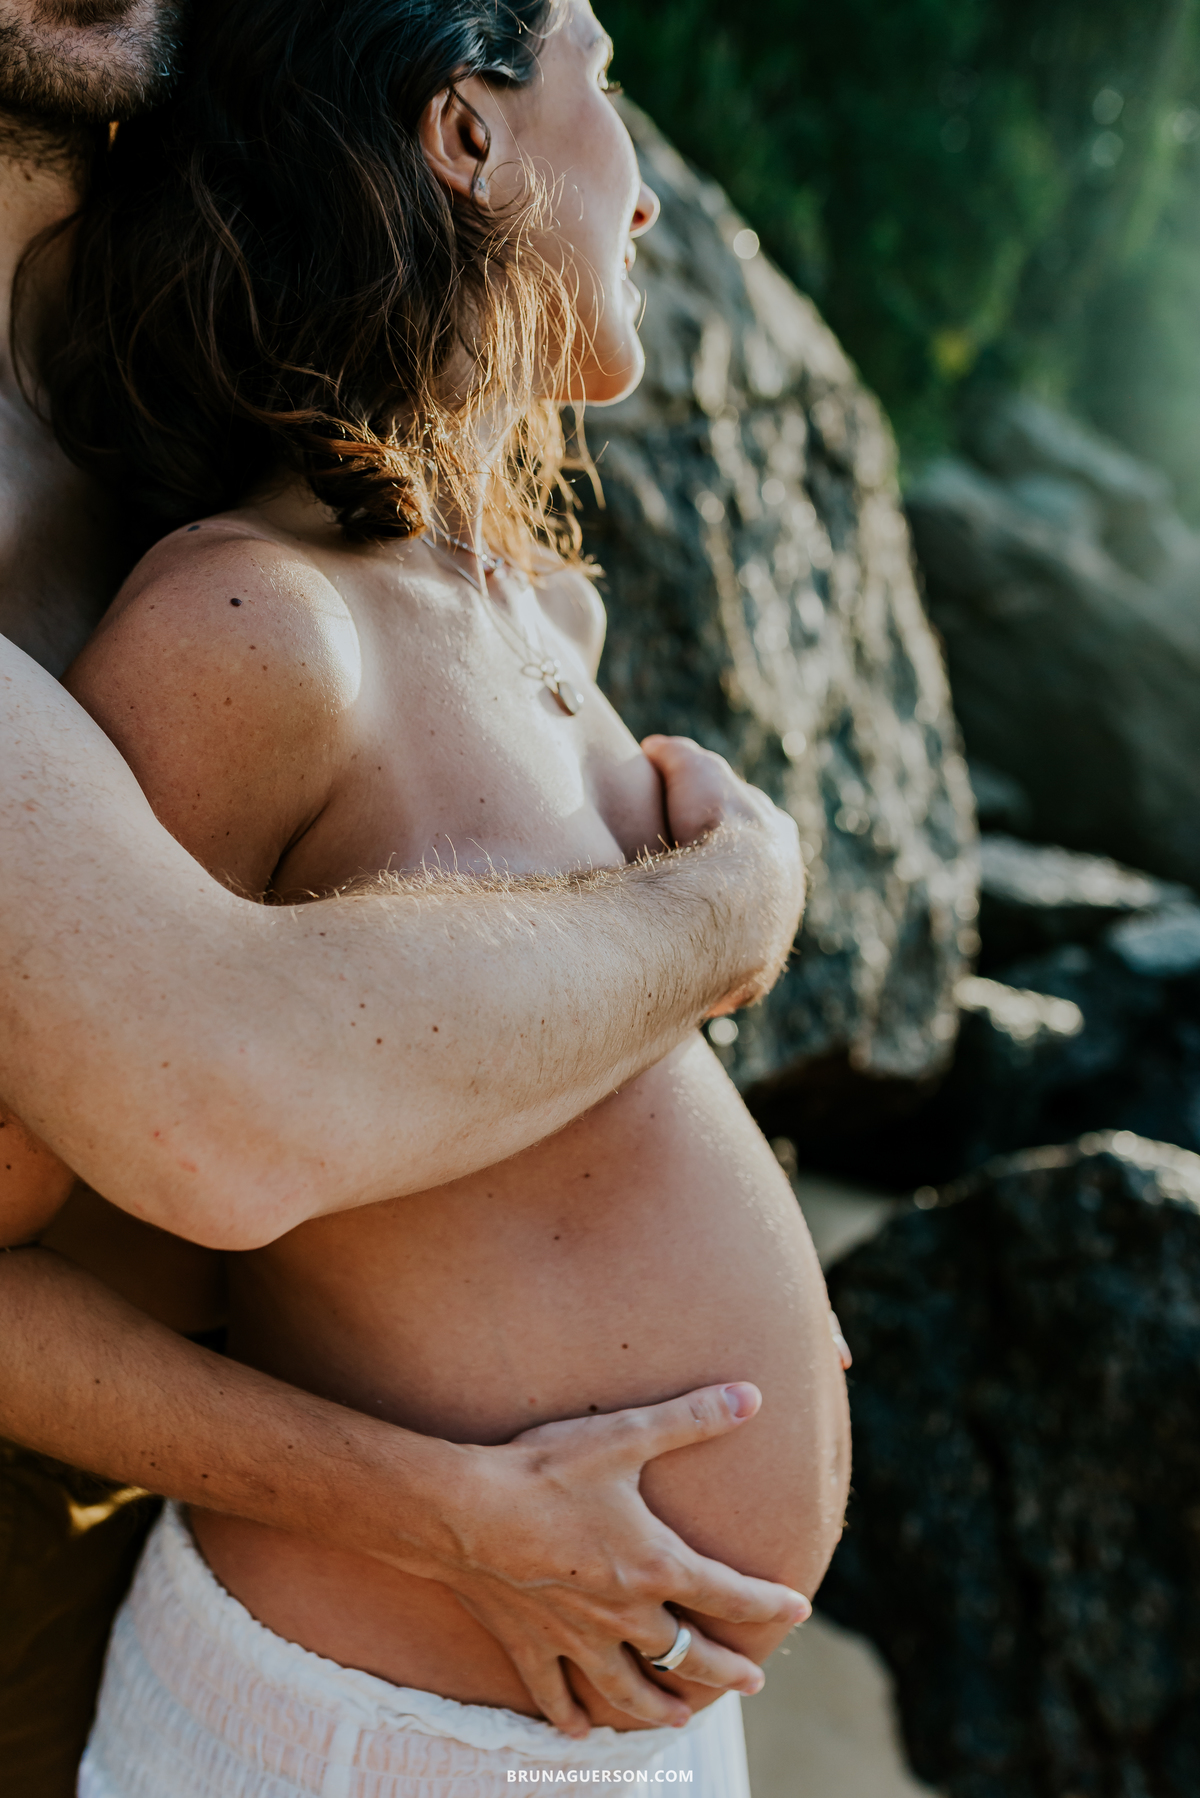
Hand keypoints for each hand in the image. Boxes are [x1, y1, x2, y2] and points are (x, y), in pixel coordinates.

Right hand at [430, 1382, 809, 1738]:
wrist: (464, 1512)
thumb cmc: (546, 1470)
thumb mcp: (624, 1435)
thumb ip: (690, 1418)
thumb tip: (752, 1395)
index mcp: (655, 1566)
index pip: (728, 1593)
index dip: (767, 1602)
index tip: (798, 1609)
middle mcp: (623, 1613)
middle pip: (688, 1655)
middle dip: (726, 1669)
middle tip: (754, 1682)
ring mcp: (575, 1636)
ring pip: (627, 1687)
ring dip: (659, 1705)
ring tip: (681, 1718)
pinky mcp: (529, 1644)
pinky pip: (554, 1693)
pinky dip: (568, 1716)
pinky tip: (577, 1732)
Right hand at [641, 735, 803, 1014]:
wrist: (731, 898)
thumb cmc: (715, 828)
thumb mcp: (694, 771)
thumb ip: (676, 755)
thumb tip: (655, 748)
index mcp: (777, 838)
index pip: (752, 829)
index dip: (719, 826)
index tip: (693, 833)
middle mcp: (787, 888)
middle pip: (755, 884)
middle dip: (726, 886)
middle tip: (685, 889)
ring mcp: (776, 934)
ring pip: (745, 929)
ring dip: (717, 930)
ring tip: (676, 932)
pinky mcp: (757, 974)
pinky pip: (731, 971)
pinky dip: (708, 968)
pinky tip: (680, 967)